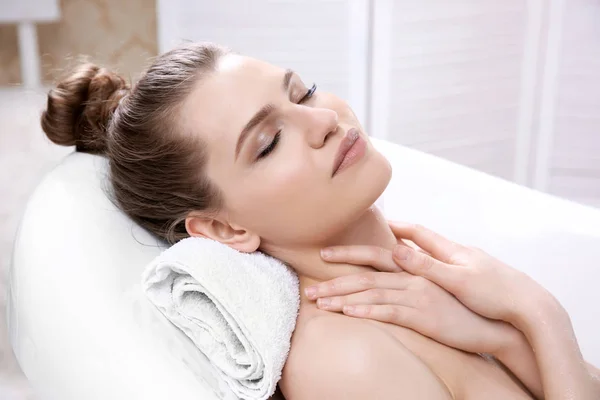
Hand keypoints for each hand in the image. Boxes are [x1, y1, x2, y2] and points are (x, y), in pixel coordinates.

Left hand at [306, 269, 518, 354]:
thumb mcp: (432, 286)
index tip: (322, 255)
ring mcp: (418, 295)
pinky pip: (390, 311)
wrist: (491, 322)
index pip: (373, 255)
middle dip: (334, 281)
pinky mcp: (424, 315)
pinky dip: (367, 311)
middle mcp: (412, 277)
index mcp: (412, 267)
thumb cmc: (457, 305)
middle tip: (309, 289)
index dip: (347, 254)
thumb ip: (408, 276)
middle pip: (365, 274)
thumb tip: (386, 271)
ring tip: (319, 303)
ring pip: (372, 292)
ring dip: (342, 298)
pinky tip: (348, 314)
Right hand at [381, 223, 562, 325]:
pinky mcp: (476, 278)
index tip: (378, 221)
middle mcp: (460, 254)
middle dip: (403, 236)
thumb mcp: (457, 281)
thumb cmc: (496, 295)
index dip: (397, 226)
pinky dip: (429, 265)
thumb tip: (396, 249)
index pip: (418, 232)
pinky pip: (445, 267)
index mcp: (453, 252)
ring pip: (436, 254)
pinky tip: (430, 274)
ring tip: (401, 252)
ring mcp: (469, 265)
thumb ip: (427, 267)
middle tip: (383, 233)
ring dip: (416, 251)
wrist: (532, 307)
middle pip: (426, 240)